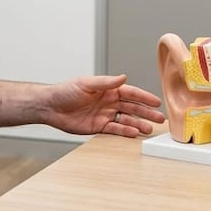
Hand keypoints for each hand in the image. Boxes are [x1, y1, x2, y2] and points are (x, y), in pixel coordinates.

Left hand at [42, 75, 163, 136]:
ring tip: (149, 129)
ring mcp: (104, 114)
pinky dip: (125, 131)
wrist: (50, 107)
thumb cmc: (65, 92)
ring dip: (138, 124)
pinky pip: (115, 129)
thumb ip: (106, 82)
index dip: (144, 97)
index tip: (156, 102)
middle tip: (160, 118)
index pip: (130, 93)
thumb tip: (123, 77)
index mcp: (108, 89)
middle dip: (146, 112)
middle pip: (132, 108)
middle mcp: (108, 102)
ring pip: (126, 120)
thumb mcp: (86, 83)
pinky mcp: (98, 126)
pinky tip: (134, 133)